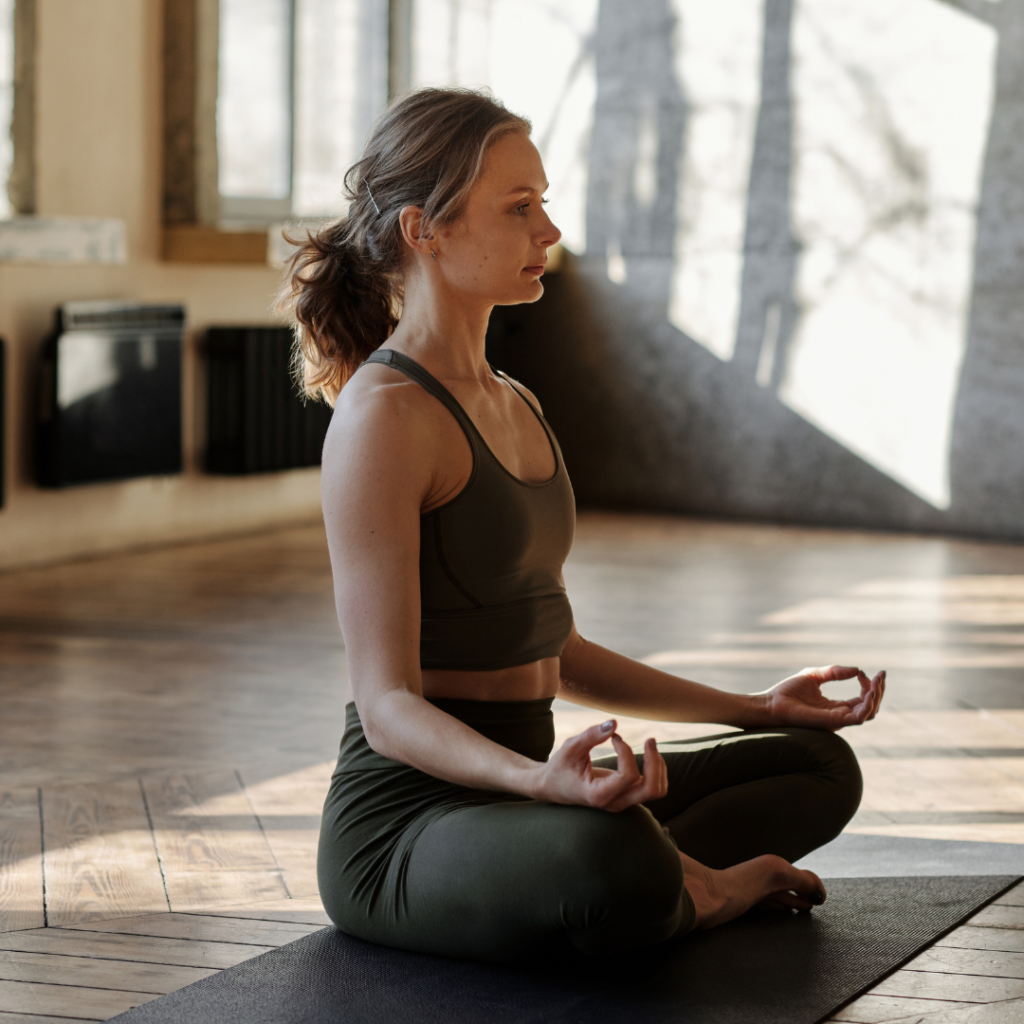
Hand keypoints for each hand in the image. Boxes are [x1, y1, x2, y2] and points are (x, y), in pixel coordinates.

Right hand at [532, 720, 667, 811]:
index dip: (627, 752)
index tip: (615, 738)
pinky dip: (656, 770)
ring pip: (657, 791)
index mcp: (599, 795)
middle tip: (649, 740)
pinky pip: (652, 788)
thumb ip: (591, 735)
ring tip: (649, 746)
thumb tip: (614, 723)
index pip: (629, 776)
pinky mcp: (627, 797)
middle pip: (652, 789)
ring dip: (659, 767)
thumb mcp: (570, 748)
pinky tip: (646, 754)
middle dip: (656, 762)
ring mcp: (622, 802)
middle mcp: (615, 803)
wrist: (552, 788)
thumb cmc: (560, 767)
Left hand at [759, 665, 884, 731]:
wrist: (770, 703)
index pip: (862, 700)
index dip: (869, 687)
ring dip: (876, 697)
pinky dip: (867, 705)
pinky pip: (857, 718)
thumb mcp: (814, 675)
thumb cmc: (788, 692)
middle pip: (870, 708)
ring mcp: (837, 720)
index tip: (867, 673)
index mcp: (836, 707)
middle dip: (879, 691)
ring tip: (877, 682)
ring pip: (868, 713)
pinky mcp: (832, 721)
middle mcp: (839, 715)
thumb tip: (857, 669)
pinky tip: (869, 691)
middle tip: (882, 676)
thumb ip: (834, 672)